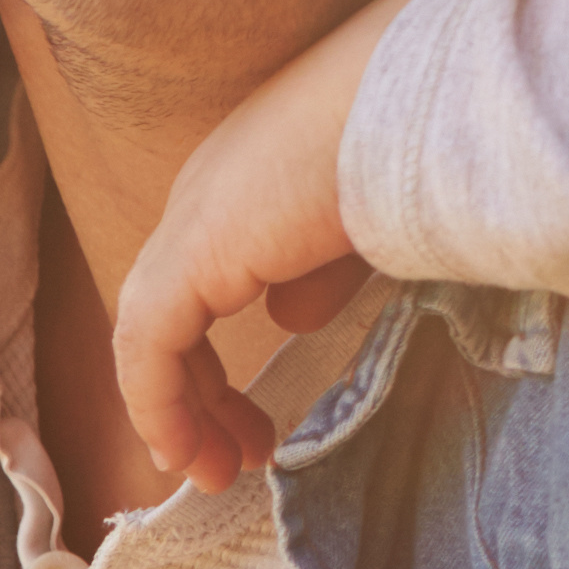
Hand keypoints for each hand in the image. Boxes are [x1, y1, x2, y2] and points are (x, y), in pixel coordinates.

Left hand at [110, 0, 427, 494]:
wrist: (419, 97)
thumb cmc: (421, 139)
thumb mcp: (371, 219)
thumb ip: (324, 268)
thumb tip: (287, 317)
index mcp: (249, 175)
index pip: (208, 275)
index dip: (219, 352)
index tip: (253, 414)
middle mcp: (206, 191)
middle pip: (171, 308)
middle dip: (197, 391)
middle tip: (233, 454)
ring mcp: (193, 219)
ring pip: (151, 331)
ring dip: (177, 409)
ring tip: (213, 471)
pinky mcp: (190, 254)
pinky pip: (147, 346)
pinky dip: (159, 404)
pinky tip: (189, 453)